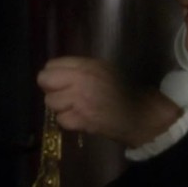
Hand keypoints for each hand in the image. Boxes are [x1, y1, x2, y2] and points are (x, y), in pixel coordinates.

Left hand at [37, 56, 181, 146]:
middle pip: (44, 81)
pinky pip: (62, 120)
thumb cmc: (124, 89)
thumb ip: (79, 69)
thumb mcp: (103, 69)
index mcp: (87, 65)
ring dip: (60, 106)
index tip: (59, 82)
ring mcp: (81, 101)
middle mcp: (81, 80)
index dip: (53, 75)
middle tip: (62, 94)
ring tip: (74, 107)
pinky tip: (80, 118)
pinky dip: (69, 121)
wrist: (142, 113)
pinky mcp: (83, 120)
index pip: (51, 65)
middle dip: (51, 88)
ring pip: (51, 102)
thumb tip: (55, 72)